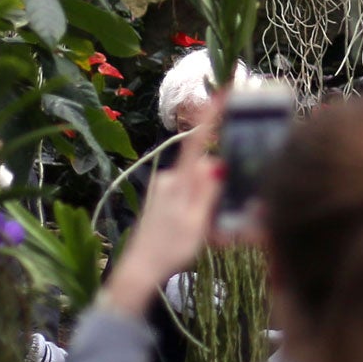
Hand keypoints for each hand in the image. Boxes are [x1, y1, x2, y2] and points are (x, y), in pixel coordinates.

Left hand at [100, 96, 224, 318]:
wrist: (138, 270)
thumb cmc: (169, 250)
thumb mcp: (197, 223)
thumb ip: (208, 192)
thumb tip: (218, 163)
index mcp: (180, 181)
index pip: (198, 140)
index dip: (211, 115)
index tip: (223, 91)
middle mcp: (170, 179)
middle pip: (204, 171)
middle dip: (219, 190)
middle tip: (223, 225)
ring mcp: (164, 190)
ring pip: (197, 188)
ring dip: (209, 207)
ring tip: (212, 239)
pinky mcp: (162, 202)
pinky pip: (188, 199)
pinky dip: (199, 213)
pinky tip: (200, 236)